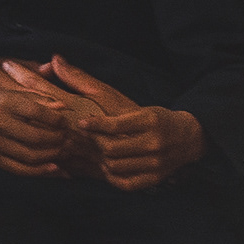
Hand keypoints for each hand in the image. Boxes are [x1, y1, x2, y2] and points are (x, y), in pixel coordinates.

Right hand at [0, 83, 79, 179]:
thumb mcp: (15, 95)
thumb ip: (40, 99)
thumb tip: (63, 106)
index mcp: (6, 104)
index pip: (37, 113)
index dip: (56, 119)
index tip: (65, 122)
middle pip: (36, 137)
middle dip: (58, 139)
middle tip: (68, 138)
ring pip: (31, 156)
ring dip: (53, 156)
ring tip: (64, 151)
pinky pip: (21, 170)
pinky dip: (40, 171)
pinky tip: (54, 168)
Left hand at [45, 57, 201, 190]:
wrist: (188, 139)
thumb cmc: (153, 117)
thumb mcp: (128, 99)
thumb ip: (85, 81)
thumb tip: (55, 59)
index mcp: (149, 119)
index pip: (116, 124)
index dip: (95, 125)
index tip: (82, 124)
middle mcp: (154, 142)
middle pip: (112, 148)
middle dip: (95, 144)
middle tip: (86, 140)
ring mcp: (155, 163)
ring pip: (115, 166)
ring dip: (100, 160)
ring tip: (95, 152)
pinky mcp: (153, 178)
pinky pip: (124, 183)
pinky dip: (111, 176)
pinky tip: (107, 167)